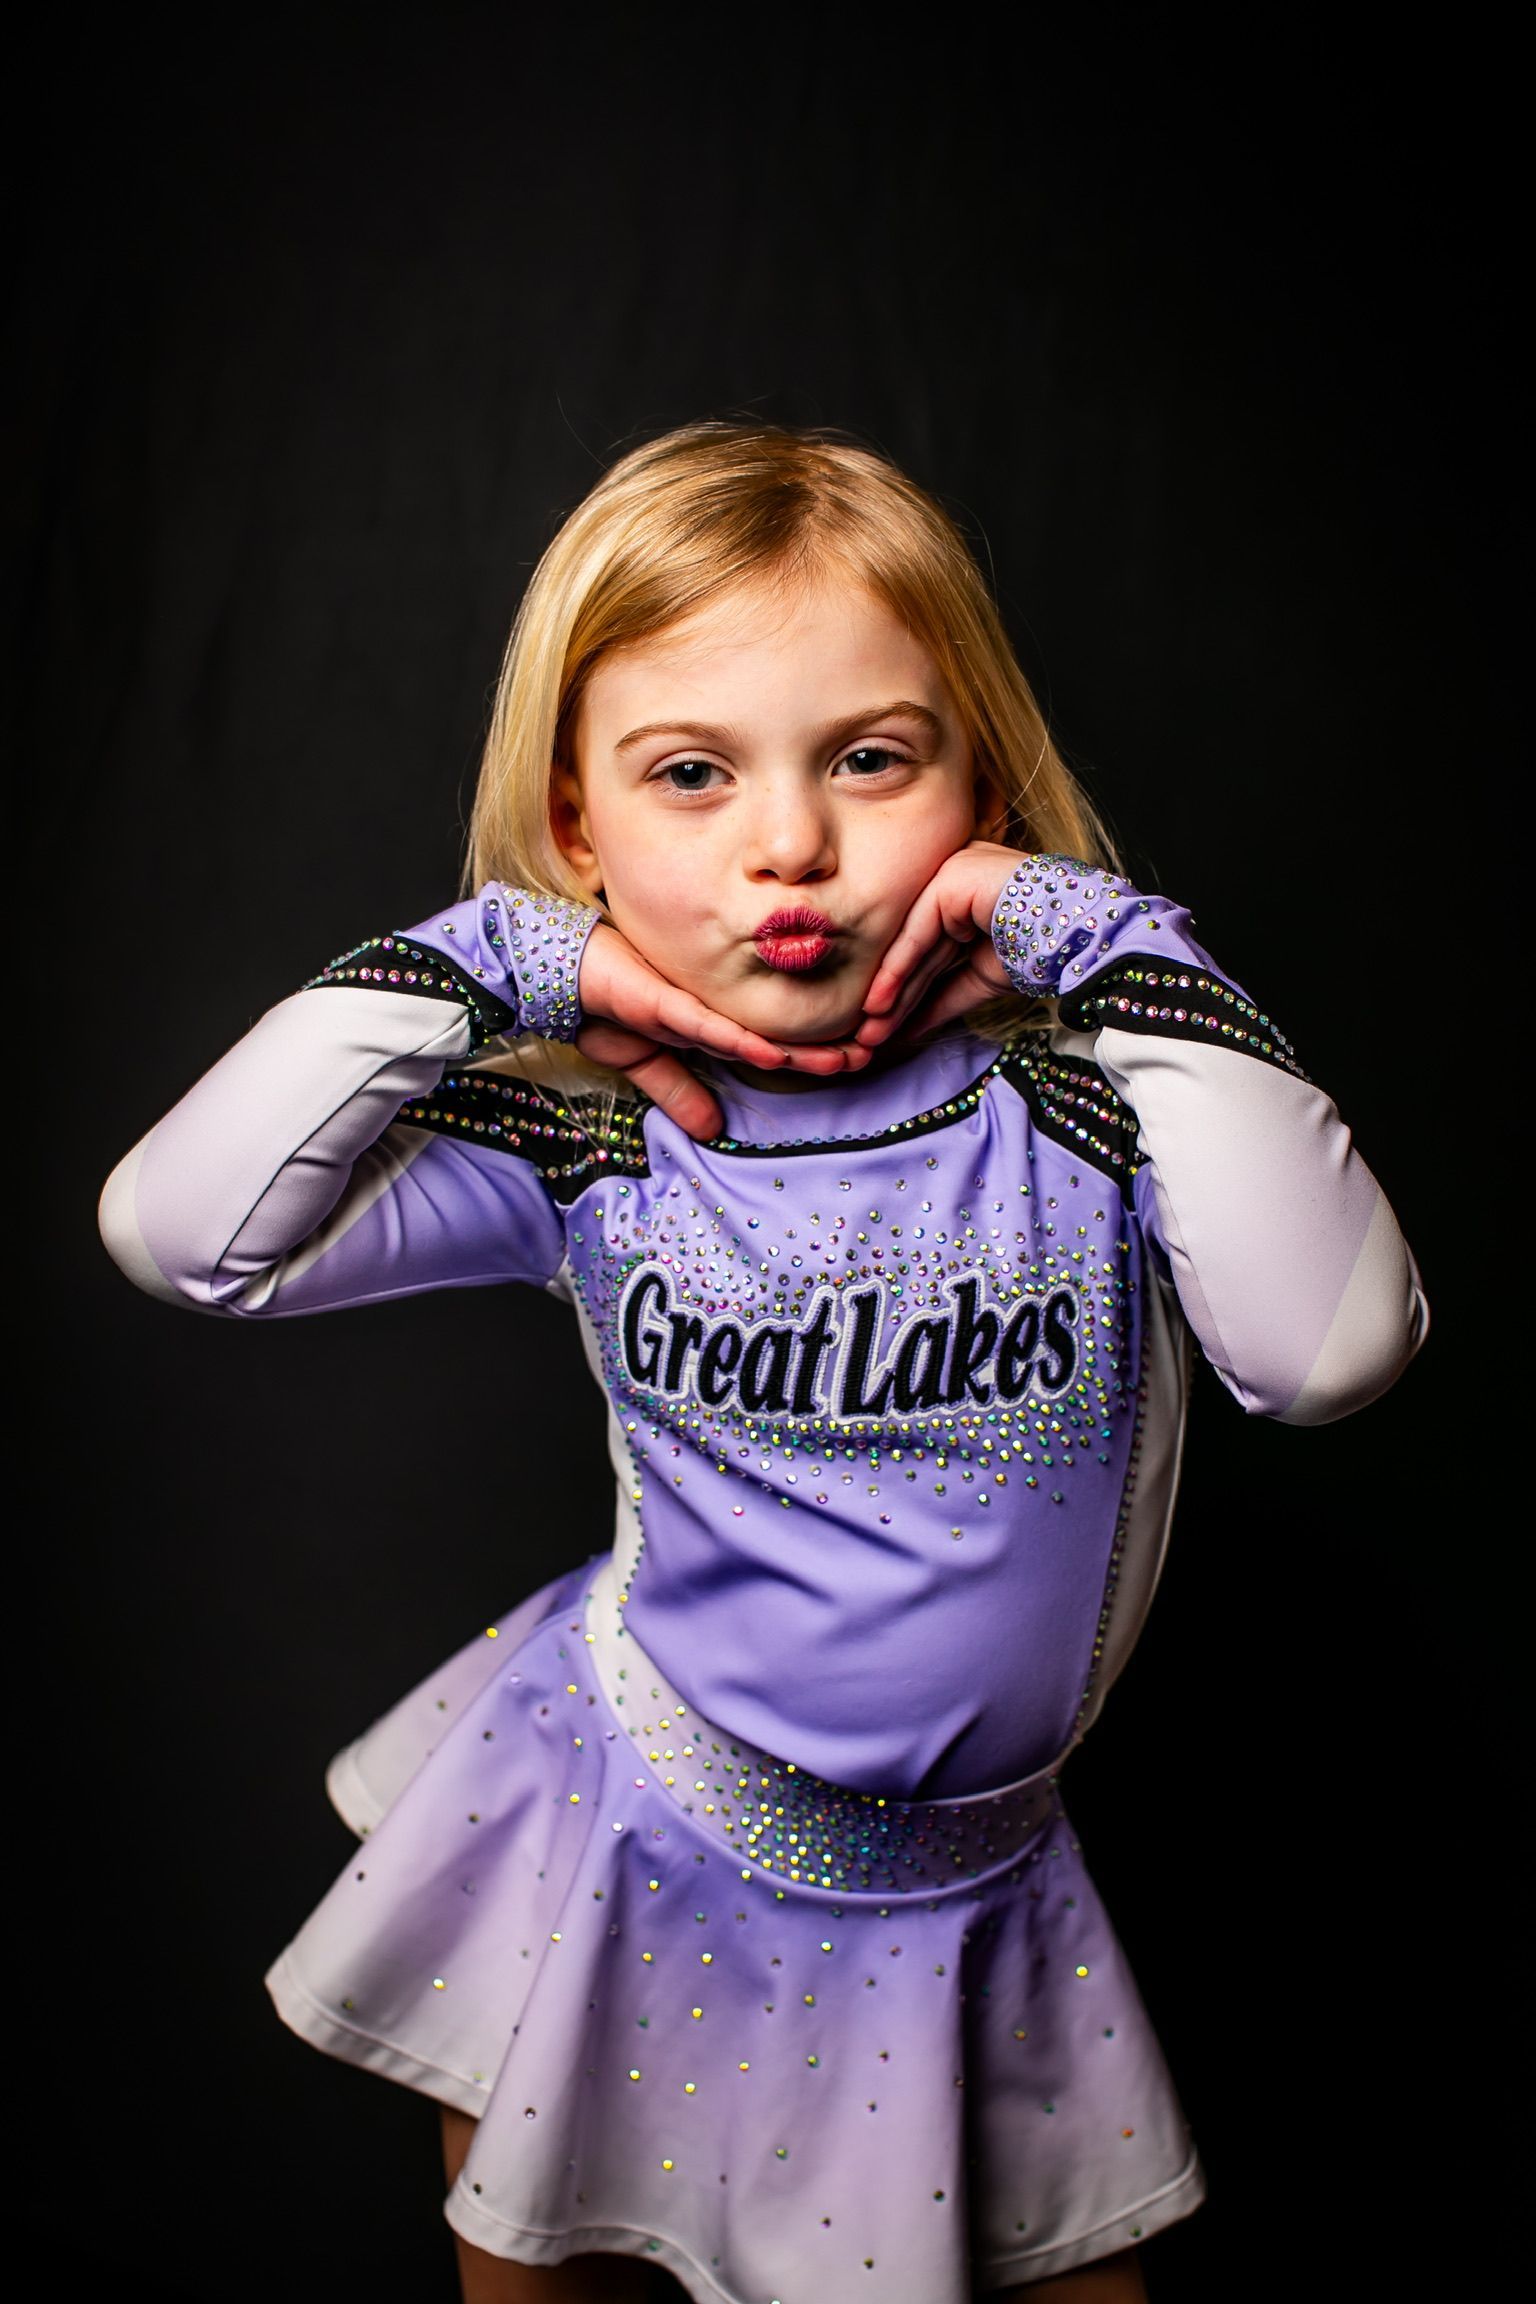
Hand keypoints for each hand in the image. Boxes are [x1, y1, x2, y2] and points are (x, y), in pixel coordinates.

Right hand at [575, 923, 869, 1139]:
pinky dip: (740, 1041)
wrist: (557, 974)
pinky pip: (707, 1026)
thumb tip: (714, 1131)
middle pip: (777, 1037)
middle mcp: (709, 1012)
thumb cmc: (602, 1006)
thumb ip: (679, 1092)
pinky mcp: (661, 1002)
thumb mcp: (645, 1063)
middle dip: (825, 1049)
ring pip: (755, 1032)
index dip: (813, 1056)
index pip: (772, 1044)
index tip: (856, 1064)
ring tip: (847, 1057)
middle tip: (876, 1054)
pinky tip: (773, 1054)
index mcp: (710, 1024)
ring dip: (800, 1049)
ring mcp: (688, 1005)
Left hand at [856, 842, 1025, 1049]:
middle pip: (915, 949)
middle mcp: (952, 877)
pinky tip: (880, 1003)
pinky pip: (918, 932)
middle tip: (867, 1037)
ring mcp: (950, 872)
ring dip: (890, 991)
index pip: (926, 949)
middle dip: (893, 998)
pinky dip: (898, 970)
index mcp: (962, 894)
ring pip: (912, 944)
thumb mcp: (980, 981)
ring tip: (870, 1030)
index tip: (881, 1030)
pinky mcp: (950, 878)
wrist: (1075, 937)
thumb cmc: (1039, 953)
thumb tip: (906, 1031)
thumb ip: (941, 998)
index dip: (904, 992)